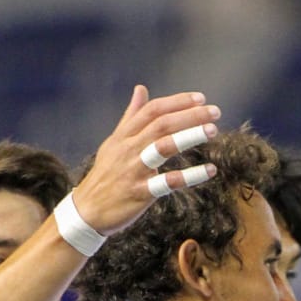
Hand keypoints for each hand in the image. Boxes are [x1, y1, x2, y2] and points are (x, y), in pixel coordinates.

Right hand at [69, 86, 222, 234]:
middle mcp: (128, 149)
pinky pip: (167, 182)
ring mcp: (133, 170)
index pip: (152, 111)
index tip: (201, 98)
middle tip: (214, 112)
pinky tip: (210, 170)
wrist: (86, 211)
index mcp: (123, 136)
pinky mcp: (139, 193)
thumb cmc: (105, 175)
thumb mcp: (114, 143)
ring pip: (163, 146)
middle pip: (161, 124)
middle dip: (189, 115)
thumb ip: (130, 116)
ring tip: (213, 130)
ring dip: (189, 136)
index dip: (177, 102)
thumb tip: (140, 89)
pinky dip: (190, 175)